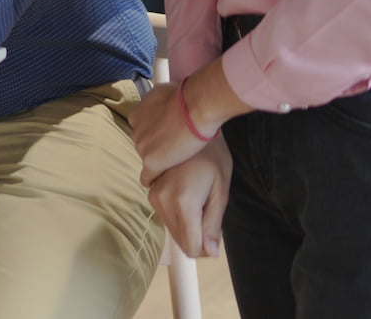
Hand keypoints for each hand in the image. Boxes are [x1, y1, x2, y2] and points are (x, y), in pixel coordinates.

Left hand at [132, 76, 223, 183]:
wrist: (194, 107)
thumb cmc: (185, 96)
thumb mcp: (164, 91)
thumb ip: (157, 101)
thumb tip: (160, 99)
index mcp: (137, 114)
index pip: (142, 130)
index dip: (156, 133)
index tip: (166, 135)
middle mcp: (136, 130)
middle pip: (144, 144)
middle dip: (157, 146)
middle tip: (174, 146)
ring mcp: (142, 147)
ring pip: (148, 159)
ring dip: (160, 160)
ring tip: (176, 160)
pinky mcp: (151, 162)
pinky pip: (148, 177)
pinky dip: (155, 179)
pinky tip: (162, 180)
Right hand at [148, 139, 231, 258]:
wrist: (191, 119)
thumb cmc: (213, 153)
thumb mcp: (221, 189)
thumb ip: (213, 223)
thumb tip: (210, 252)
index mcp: (183, 203)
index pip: (190, 247)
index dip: (205, 246)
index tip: (213, 230)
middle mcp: (162, 200)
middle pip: (179, 237)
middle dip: (195, 231)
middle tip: (207, 204)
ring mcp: (153, 192)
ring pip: (170, 224)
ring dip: (185, 219)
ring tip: (196, 191)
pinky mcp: (150, 185)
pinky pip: (162, 210)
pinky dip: (175, 207)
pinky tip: (185, 185)